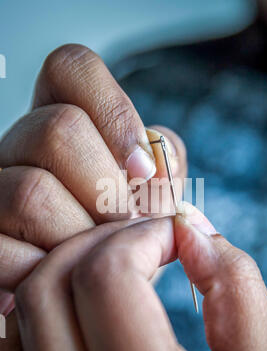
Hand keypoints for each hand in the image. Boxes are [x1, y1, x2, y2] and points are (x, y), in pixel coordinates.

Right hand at [0, 43, 185, 297]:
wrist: (95, 281)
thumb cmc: (126, 229)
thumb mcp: (155, 188)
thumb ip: (164, 162)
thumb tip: (155, 163)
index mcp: (62, 117)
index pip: (71, 67)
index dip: (115, 114)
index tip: (141, 170)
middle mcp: (20, 145)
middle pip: (56, 129)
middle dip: (106, 189)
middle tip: (124, 225)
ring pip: (30, 192)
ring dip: (82, 235)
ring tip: (97, 253)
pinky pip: (3, 250)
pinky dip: (47, 269)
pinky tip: (63, 273)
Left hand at [3, 202, 266, 350]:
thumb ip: (236, 289)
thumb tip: (189, 228)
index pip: (107, 280)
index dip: (143, 237)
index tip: (175, 234)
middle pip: (50, 288)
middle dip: (101, 242)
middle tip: (144, 240)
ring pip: (17, 317)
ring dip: (64, 270)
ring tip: (114, 265)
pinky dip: (41, 314)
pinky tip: (85, 308)